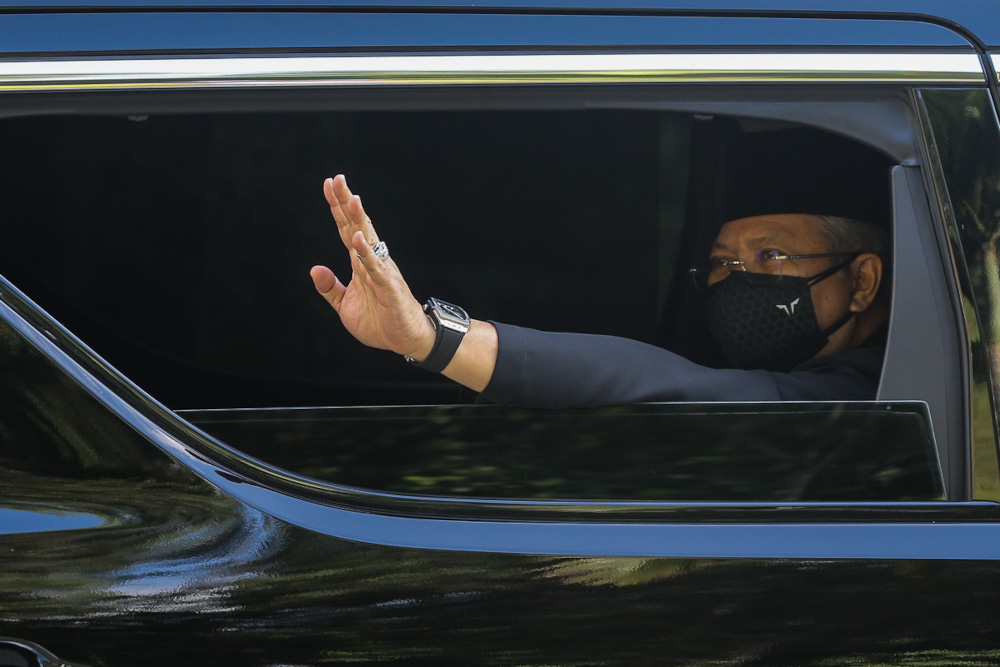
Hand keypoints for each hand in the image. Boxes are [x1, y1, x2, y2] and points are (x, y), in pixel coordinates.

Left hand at [310, 175, 435, 360]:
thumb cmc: (380, 320)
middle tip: (338, 178)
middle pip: (357, 226)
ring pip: (370, 242)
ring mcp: (382, 273)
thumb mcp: (345, 305)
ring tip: (353, 199)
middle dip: (347, 203)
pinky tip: (358, 240)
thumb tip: (314, 268)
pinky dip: (367, 255)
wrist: (406, 340)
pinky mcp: (390, 289)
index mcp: (360, 263)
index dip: (338, 208)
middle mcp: (372, 261)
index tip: (329, 184)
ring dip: (360, 220)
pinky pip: (376, 269)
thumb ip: (330, 287)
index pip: (346, 229)